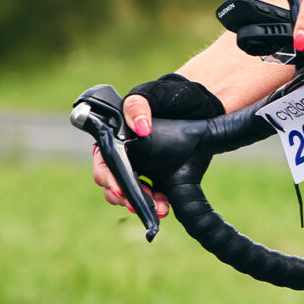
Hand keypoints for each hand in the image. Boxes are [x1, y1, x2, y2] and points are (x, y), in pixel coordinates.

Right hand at [90, 73, 224, 216]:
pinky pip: (154, 196)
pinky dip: (157, 203)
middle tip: (134, 204)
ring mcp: (142, 169)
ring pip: (132, 194)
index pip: (103, 162)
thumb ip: (138, 105)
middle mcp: (125, 156)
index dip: (107, 178)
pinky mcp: (161, 178)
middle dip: (122, 197)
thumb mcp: (151, 94)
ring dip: (140, 204)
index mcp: (114, 138)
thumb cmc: (168, 97)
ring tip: (157, 209)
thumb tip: (140, 127)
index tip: (119, 189)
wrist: (201, 106)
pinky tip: (165, 207)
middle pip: (113, 184)